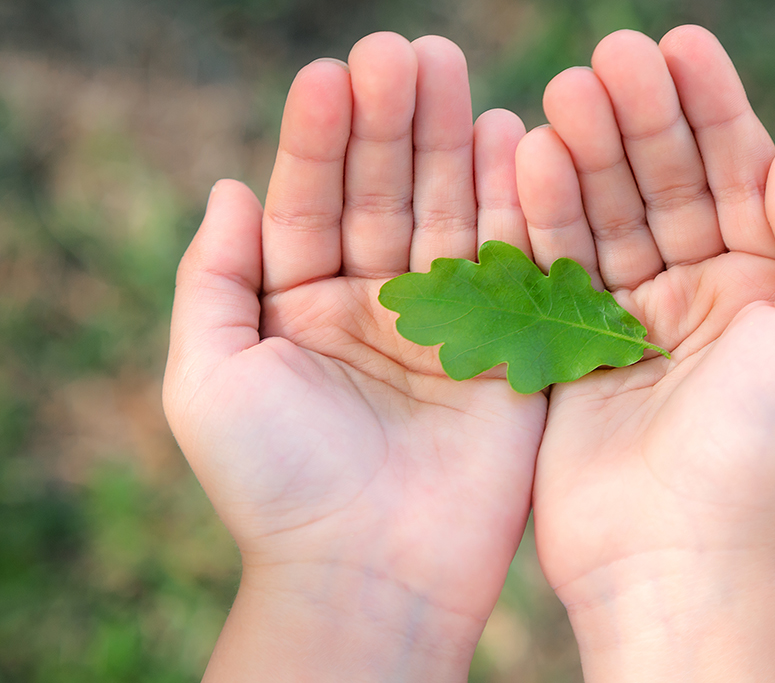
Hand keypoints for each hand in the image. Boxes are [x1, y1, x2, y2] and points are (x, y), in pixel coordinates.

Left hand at [163, 33, 544, 681]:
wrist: (369, 572)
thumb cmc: (276, 484)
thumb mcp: (209, 378)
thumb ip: (213, 280)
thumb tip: (228, 186)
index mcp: (304, 305)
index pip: (312, 199)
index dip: (320, 136)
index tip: (333, 69)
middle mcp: (377, 304)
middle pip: (386, 193)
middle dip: (391, 122)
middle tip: (406, 51)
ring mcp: (447, 323)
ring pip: (449, 214)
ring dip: (449, 143)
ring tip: (449, 72)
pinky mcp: (508, 350)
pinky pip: (511, 264)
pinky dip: (512, 204)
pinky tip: (510, 140)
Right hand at [518, 26, 774, 680]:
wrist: (675, 558)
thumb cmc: (762, 453)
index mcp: (767, 289)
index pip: (739, 173)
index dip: (714, 107)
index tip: (679, 44)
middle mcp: (700, 297)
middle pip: (667, 184)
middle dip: (641, 119)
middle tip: (606, 58)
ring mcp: (630, 322)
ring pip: (606, 217)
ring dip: (587, 154)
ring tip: (564, 96)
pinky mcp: (569, 351)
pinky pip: (555, 268)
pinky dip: (544, 216)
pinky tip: (531, 160)